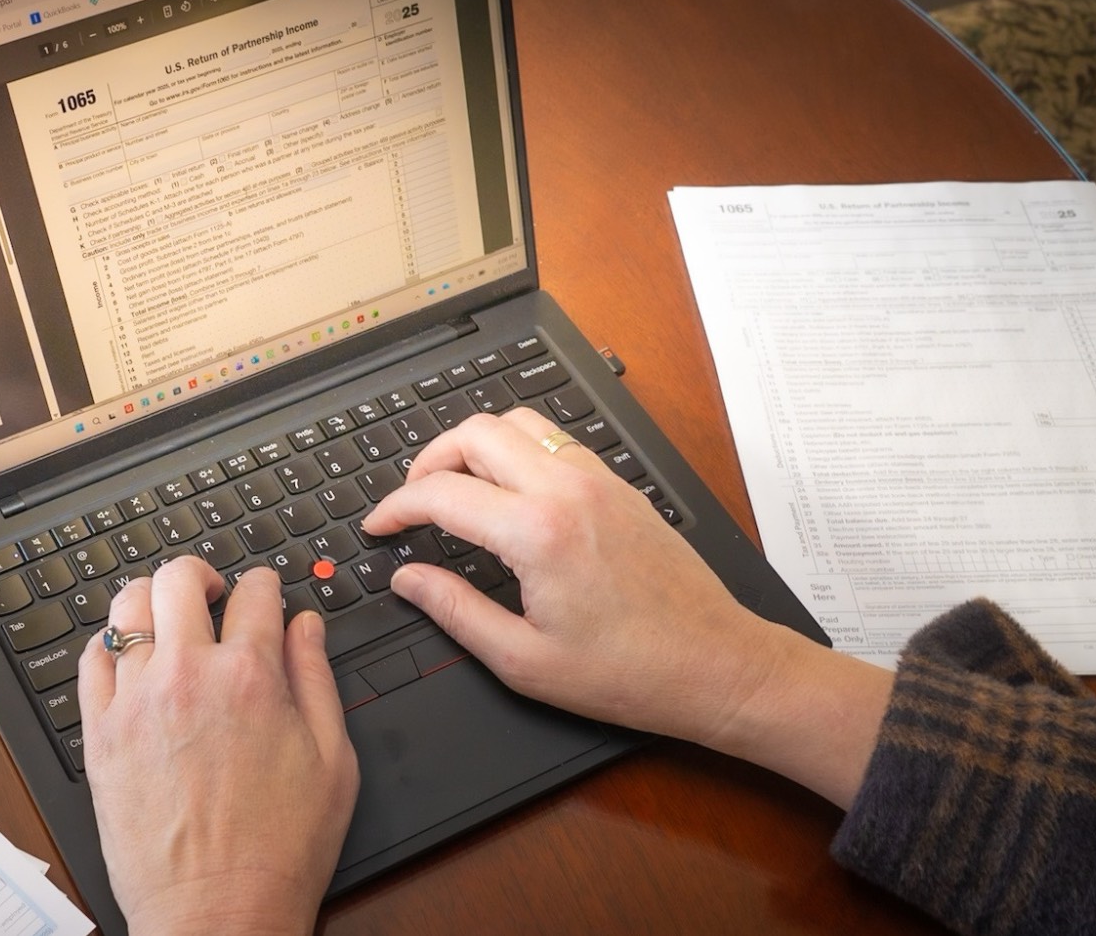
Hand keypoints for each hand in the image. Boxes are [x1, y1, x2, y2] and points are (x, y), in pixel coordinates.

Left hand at [78, 558, 358, 934]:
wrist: (217, 909)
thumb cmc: (279, 848)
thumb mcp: (332, 760)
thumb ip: (317, 679)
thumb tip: (306, 626)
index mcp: (253, 677)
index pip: (255, 591)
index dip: (265, 584)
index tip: (263, 594)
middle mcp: (189, 676)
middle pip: (179, 579)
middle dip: (200, 575)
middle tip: (210, 594)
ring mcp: (137, 702)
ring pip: (126, 608)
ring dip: (149, 601)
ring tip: (164, 619)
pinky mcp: (100, 734)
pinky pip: (89, 662)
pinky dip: (107, 648)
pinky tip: (128, 661)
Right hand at [364, 409, 890, 805]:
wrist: (715, 665)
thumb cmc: (628, 673)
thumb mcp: (522, 660)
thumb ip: (454, 611)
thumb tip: (409, 580)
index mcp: (538, 533)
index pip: (442, 493)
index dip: (396, 508)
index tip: (380, 527)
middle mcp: (568, 490)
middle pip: (475, 432)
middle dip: (428, 461)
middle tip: (411, 502)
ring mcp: (599, 480)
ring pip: (517, 423)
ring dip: (474, 446)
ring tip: (454, 488)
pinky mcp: (620, 486)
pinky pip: (554, 441)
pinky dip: (517, 451)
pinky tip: (507, 493)